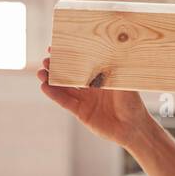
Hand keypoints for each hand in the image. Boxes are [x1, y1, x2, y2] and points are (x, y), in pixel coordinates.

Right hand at [37, 51, 153, 147]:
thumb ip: (112, 69)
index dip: (68, 56)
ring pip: (63, 87)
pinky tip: (45, 87)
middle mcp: (90, 87)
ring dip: (51, 80)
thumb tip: (108, 49)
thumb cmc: (132, 103)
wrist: (133, 128)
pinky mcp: (81, 112)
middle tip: (46, 60)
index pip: (80, 63)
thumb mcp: (123, 81)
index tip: (55, 47)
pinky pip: (65, 102)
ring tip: (41, 73)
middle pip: (68, 74)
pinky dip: (54, 95)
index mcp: (100, 77)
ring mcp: (84, 99)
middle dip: (56, 67)